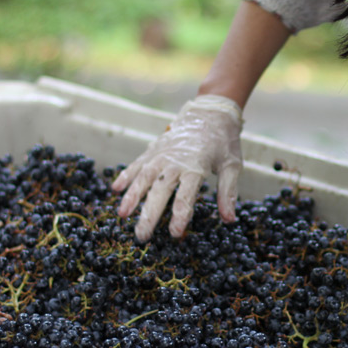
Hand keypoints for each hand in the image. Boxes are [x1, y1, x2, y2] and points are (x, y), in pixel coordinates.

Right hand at [112, 95, 242, 241]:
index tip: (175, 234)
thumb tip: (229, 220)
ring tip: (122, 215)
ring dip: (132, 196)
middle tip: (142, 236)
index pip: (185, 196)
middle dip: (149, 214)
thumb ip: (228, 193)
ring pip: (143, 177)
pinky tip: (115, 189)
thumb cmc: (224, 142)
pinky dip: (125, 175)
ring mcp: (161, 154)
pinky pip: (137, 163)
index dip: (180, 216)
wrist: (211, 112)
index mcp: (195, 167)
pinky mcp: (153, 149)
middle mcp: (174, 161)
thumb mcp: (232, 166)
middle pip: (159, 190)